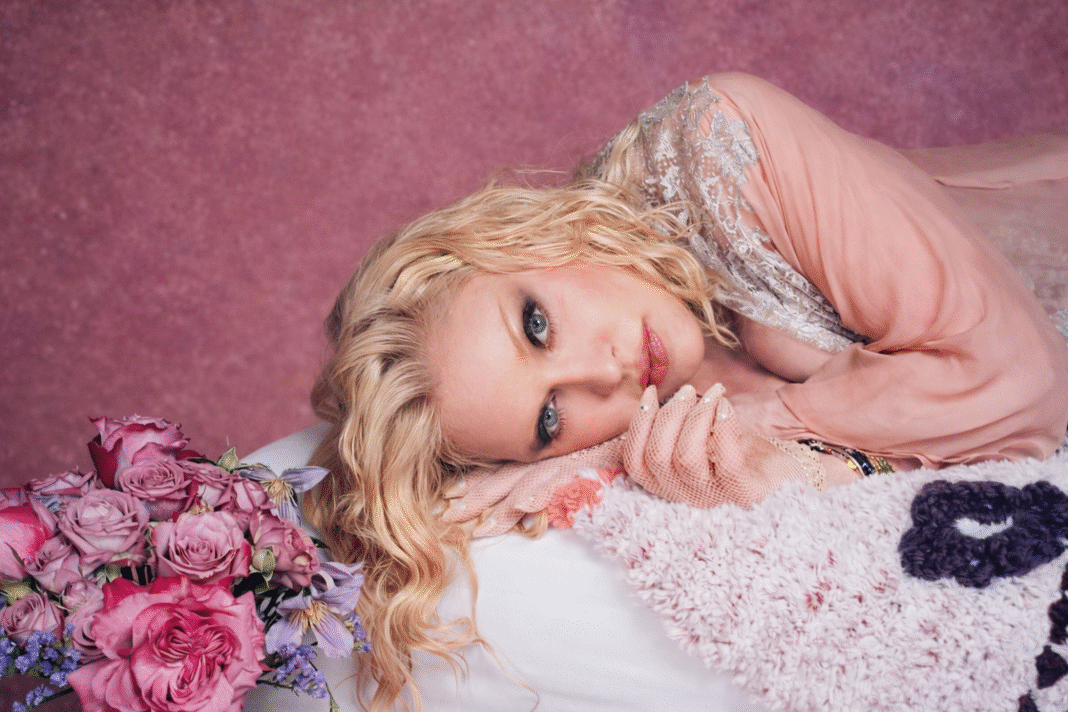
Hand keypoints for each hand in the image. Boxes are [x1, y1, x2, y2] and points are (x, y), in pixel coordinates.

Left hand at [441, 437, 623, 536]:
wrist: (647, 429)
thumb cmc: (614, 443)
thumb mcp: (578, 455)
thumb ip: (556, 471)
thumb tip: (530, 500)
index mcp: (545, 454)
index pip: (504, 467)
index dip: (476, 480)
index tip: (449, 493)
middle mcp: (551, 457)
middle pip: (506, 477)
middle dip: (476, 497)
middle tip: (448, 514)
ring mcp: (569, 464)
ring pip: (528, 485)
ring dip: (502, 507)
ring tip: (481, 528)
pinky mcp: (590, 470)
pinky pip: (562, 484)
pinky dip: (543, 495)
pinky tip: (525, 509)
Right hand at [623, 384, 823, 507]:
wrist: (790, 457)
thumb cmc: (740, 442)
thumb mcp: (699, 433)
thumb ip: (671, 424)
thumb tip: (645, 402)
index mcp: (668, 483)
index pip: (635, 462)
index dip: (637, 425)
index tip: (651, 394)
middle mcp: (687, 496)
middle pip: (657, 457)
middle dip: (669, 414)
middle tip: (689, 391)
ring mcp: (716, 499)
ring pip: (686, 457)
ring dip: (696, 415)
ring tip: (713, 394)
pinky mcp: (747, 494)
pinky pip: (726, 462)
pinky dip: (722, 426)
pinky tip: (726, 406)